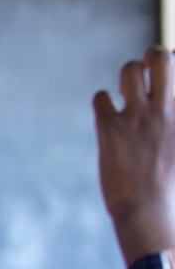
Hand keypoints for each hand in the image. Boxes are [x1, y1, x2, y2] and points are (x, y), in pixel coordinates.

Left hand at [94, 47, 174, 260]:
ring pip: (130, 70)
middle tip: (150, 76)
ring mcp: (139, 117)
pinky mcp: (111, 128)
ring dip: (128, 77)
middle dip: (153, 56)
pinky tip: (110, 117)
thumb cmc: (173, 187)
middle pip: (161, 56)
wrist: (150, 213)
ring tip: (127, 95)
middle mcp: (168, 110)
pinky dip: (104, 102)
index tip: (173, 82)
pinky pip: (102, 96)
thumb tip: (170, 108)